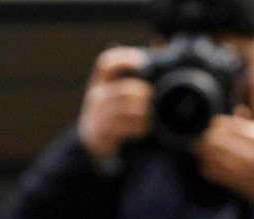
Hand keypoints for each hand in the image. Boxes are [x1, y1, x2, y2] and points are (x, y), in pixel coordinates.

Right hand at [79, 46, 153, 161]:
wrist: (93, 140)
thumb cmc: (112, 110)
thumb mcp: (118, 90)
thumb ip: (137, 69)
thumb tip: (160, 42)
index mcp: (100, 81)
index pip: (106, 63)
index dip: (124, 59)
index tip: (142, 61)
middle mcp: (96, 96)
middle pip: (121, 90)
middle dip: (140, 93)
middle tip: (152, 96)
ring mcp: (97, 115)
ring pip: (123, 110)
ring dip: (141, 111)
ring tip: (149, 113)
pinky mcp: (103, 132)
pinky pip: (123, 128)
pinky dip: (137, 127)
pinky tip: (144, 127)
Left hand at [193, 108, 253, 203]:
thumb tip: (238, 110)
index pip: (224, 126)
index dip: (216, 125)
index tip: (214, 128)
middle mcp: (253, 154)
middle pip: (214, 140)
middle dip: (206, 139)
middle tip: (204, 140)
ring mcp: (246, 171)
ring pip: (211, 157)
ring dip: (203, 153)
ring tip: (202, 152)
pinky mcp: (239, 185)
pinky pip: (213, 173)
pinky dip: (206, 168)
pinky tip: (208, 166)